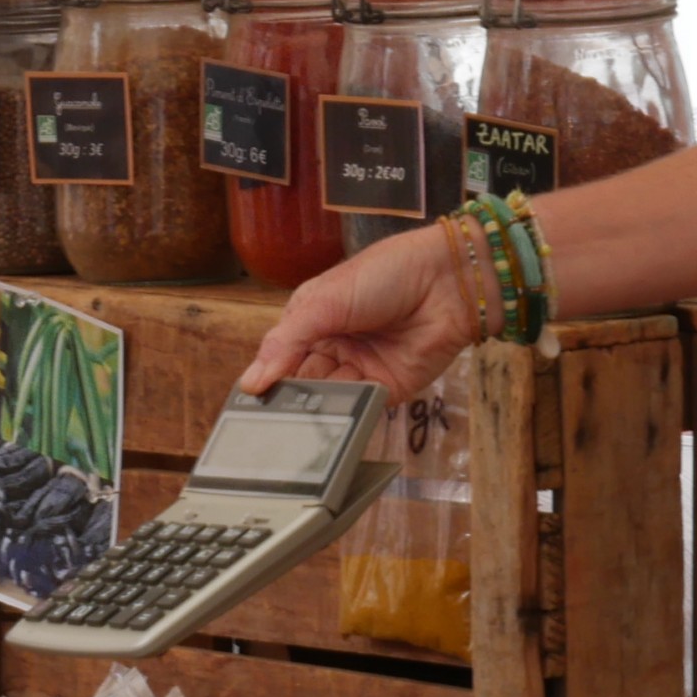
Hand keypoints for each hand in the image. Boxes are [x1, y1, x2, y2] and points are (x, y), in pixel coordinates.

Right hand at [234, 226, 478, 398]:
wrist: (446, 281)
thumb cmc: (385, 274)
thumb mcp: (325, 301)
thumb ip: (287, 342)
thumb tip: (251, 382)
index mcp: (313, 319)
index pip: (281, 355)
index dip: (267, 376)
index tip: (249, 400)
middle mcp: (333, 346)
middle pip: (301, 382)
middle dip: (289, 399)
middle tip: (269, 420)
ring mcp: (360, 369)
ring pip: (328, 399)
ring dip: (315, 409)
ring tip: (296, 422)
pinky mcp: (387, 389)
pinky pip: (360, 407)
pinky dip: (346, 414)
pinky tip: (330, 421)